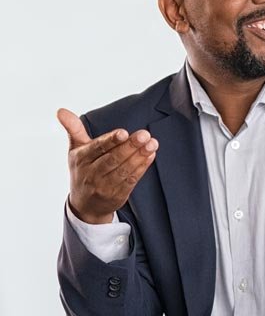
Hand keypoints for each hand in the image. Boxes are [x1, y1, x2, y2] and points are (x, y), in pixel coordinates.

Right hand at [57, 108, 157, 224]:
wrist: (85, 205)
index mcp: (81, 159)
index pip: (97, 148)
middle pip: (113, 159)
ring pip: (124, 169)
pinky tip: (150, 155)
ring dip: (140, 156)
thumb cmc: (83, 170)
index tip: (124, 132)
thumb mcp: (75, 150)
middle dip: (130, 146)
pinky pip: (131, 179)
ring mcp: (105, 186)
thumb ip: (74, 129)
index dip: (110, 141)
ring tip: (152, 143)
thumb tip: (61, 110)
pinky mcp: (118, 194)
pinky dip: (142, 167)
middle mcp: (91, 173)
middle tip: (145, 135)